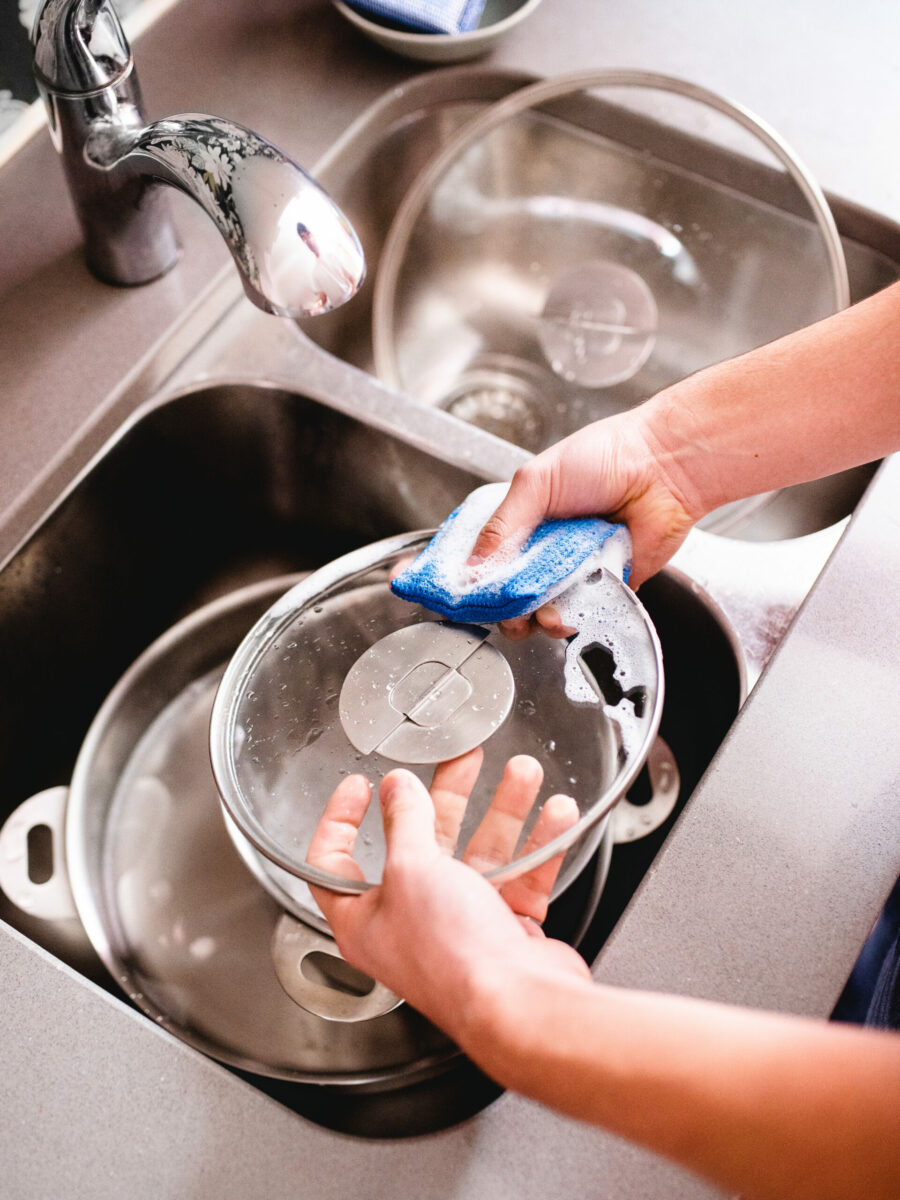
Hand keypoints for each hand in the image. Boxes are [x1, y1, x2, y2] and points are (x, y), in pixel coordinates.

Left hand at [306, 749, 590, 1039]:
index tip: (359, 786)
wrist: (520, 1006)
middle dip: (446, 797)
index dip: (340, 820)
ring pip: (480, 854)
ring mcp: (462, 926)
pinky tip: (556, 815)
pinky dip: (539, 845)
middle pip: (421, 845)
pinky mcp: (507, 931)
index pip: (333, 862)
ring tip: (522, 772)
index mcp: (365, 918)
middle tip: (462, 760)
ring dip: (505, 810)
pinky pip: (522, 876)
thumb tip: (395, 789)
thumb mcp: (412, 869)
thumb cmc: (453, 958)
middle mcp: (410, 923)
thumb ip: (403, 820)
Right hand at [468, 406, 703, 637]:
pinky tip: (572, 609)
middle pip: (514, 592)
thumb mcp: (537, 482)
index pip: (489, 560)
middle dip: (506, 609)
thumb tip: (474, 566)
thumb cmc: (606, 457)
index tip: (466, 597)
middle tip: (508, 613)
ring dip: (539, 618)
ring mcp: (576, 569)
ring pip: (546, 609)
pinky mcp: (606, 585)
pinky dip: (576, 615)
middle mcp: (547, 548)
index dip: (475, 581)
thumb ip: (503, 524)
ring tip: (544, 614)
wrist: (664, 467)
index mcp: (525, 520)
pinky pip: (584, 611)